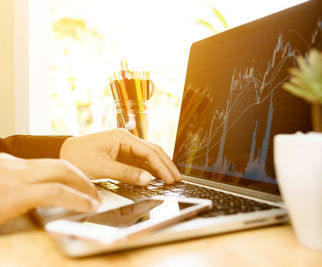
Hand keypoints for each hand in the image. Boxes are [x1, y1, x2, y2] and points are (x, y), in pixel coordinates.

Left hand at [0, 153, 99, 224]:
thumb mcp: (2, 222)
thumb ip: (28, 216)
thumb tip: (57, 214)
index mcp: (12, 193)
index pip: (56, 192)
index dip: (79, 199)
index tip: (92, 206)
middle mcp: (13, 173)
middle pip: (61, 170)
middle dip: (83, 182)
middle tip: (94, 194)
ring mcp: (10, 163)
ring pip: (52, 162)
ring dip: (72, 173)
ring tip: (82, 186)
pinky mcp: (5, 159)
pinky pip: (38, 161)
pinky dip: (54, 170)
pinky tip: (59, 179)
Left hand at [60, 129, 181, 185]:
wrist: (60, 153)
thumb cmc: (77, 157)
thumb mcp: (102, 167)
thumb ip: (126, 173)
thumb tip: (148, 179)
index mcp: (122, 137)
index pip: (149, 152)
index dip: (162, 166)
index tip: (170, 179)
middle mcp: (126, 139)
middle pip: (153, 151)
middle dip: (166, 165)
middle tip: (177, 179)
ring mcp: (124, 147)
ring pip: (148, 157)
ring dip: (159, 168)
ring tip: (170, 179)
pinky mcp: (121, 154)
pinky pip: (139, 162)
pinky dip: (149, 170)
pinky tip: (156, 178)